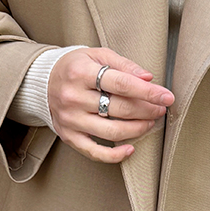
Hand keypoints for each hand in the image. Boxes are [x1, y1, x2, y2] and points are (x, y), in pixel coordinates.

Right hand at [48, 47, 173, 163]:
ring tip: (149, 122)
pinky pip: (94, 151)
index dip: (148, 92)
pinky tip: (130, 148)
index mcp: (81, 72)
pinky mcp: (68, 136)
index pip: (122, 84)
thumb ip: (123, 65)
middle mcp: (73, 97)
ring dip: (137, 129)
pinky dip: (114, 155)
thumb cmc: (75, 67)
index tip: (167, 97)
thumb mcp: (97, 55)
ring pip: (111, 131)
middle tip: (160, 108)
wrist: (42, 81)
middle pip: (119, 109)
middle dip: (146, 110)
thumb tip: (148, 78)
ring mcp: (70, 119)